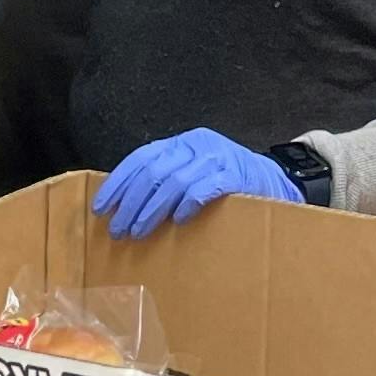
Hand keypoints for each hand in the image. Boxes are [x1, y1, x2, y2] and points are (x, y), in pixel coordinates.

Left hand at [101, 127, 301, 239]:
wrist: (274, 178)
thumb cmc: (227, 180)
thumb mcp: (193, 170)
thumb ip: (166, 178)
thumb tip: (125, 206)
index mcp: (182, 143)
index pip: (140, 158)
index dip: (117, 183)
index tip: (101, 208)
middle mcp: (197, 145)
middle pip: (153, 172)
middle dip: (130, 203)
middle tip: (118, 230)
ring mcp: (217, 157)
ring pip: (174, 182)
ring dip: (151, 210)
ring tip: (139, 232)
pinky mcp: (235, 174)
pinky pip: (204, 188)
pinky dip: (187, 204)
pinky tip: (177, 221)